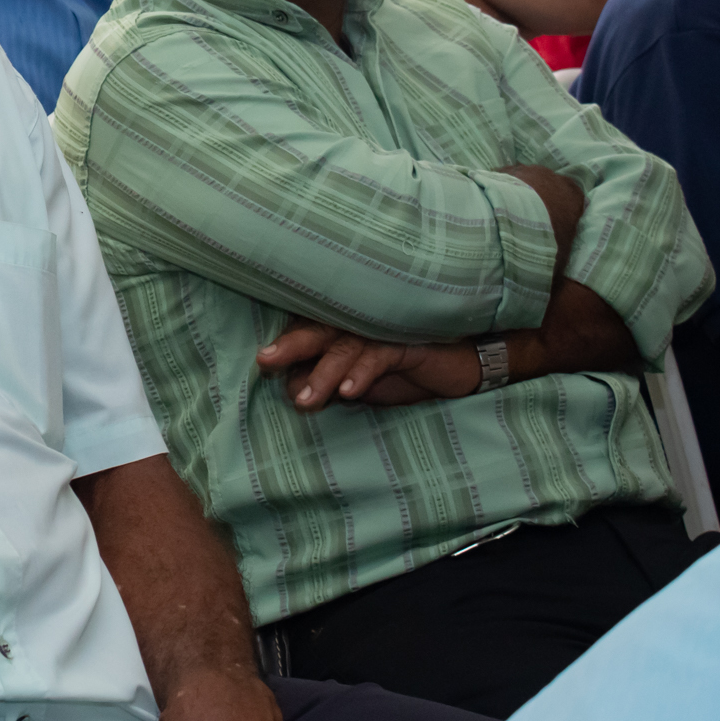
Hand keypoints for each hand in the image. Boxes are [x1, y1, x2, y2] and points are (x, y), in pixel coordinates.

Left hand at [257, 320, 483, 409]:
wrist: (460, 367)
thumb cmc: (403, 370)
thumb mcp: (358, 382)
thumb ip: (325, 383)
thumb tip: (290, 390)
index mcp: (341, 326)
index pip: (305, 330)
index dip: (283, 343)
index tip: (259, 362)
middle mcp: (358, 321)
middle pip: (318, 329)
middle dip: (291, 345)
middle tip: (265, 361)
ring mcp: (382, 328)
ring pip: (345, 346)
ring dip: (325, 374)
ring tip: (306, 400)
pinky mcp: (407, 341)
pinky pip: (380, 355)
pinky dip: (363, 373)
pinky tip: (351, 393)